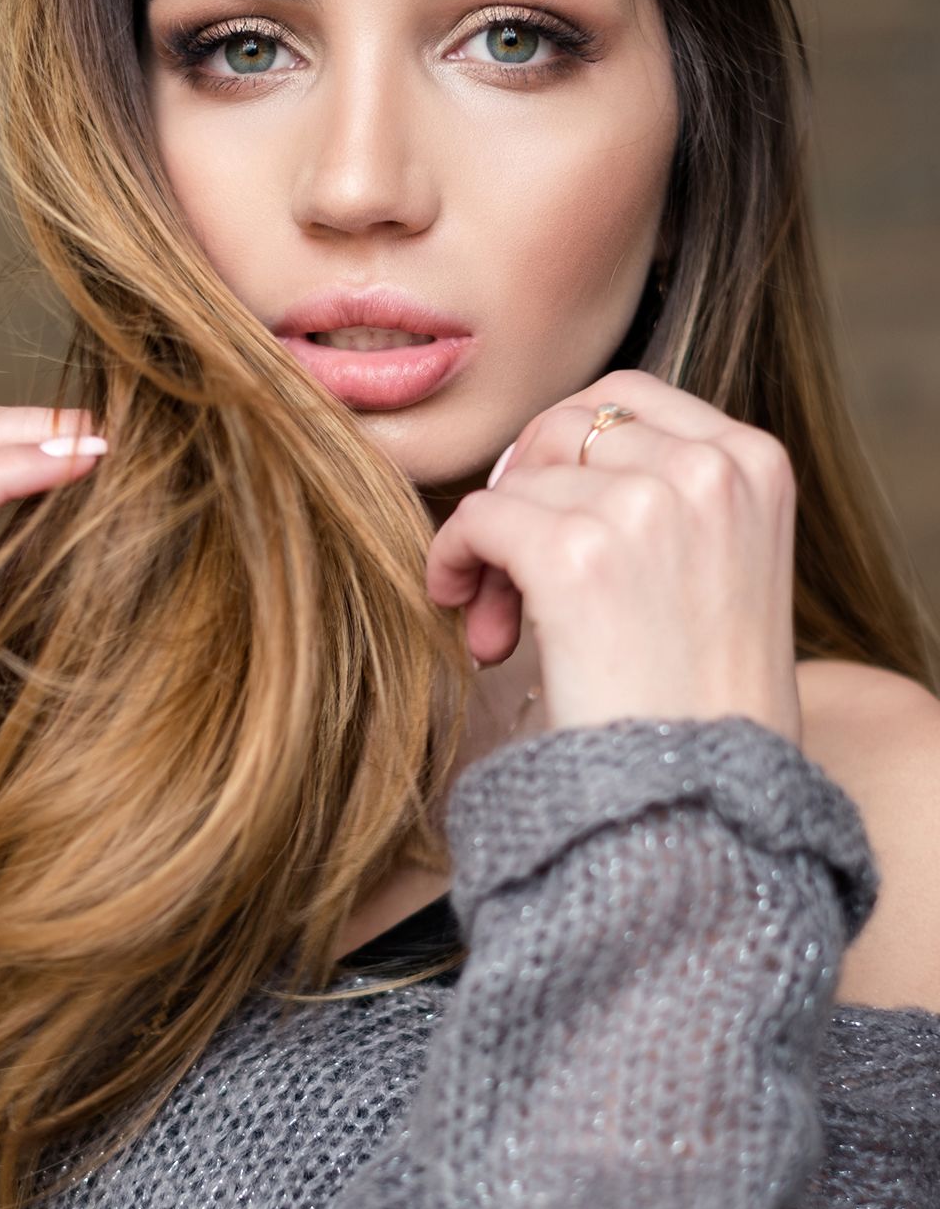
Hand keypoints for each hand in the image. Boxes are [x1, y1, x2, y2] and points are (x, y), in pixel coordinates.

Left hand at [426, 369, 801, 745]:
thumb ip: (668, 497)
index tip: (550, 515)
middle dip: (526, 493)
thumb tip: (546, 461)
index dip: (567, 453)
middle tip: (513, 581)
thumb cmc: (701, 707)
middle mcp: (708, 468)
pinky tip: (469, 617)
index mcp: (754, 462)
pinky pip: (479, 517)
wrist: (700, 808)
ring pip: (518, 479)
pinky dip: (455, 560)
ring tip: (503, 632)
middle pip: (562, 428)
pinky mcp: (579, 556)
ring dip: (493, 550)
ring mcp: (646, 507)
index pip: (627, 399)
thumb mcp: (722, 569)